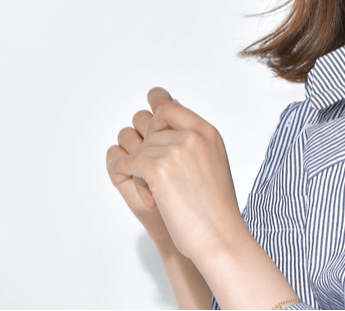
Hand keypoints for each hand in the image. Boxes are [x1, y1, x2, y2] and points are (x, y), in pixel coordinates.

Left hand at [106, 87, 244, 263]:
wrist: (220, 235)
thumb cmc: (216, 207)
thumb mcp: (214, 163)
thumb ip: (195, 142)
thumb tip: (172, 122)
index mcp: (208, 133)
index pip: (170, 108)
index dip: (155, 115)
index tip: (148, 124)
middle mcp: (192, 136)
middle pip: (150, 129)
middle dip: (147, 148)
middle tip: (154, 172)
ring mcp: (176, 150)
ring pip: (140, 148)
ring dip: (140, 167)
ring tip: (154, 191)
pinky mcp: (158, 169)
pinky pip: (128, 162)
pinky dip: (124, 171)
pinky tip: (130, 182)